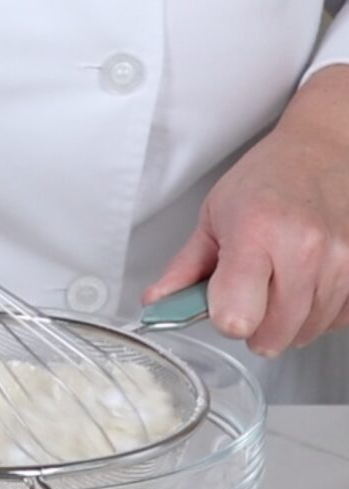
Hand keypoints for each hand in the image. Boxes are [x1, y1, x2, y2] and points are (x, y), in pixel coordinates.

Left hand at [143, 66, 348, 356]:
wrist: (323, 151)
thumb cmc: (267, 179)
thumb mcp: (214, 215)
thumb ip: (186, 267)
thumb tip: (157, 304)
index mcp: (255, 231)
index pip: (236, 317)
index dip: (223, 318)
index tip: (221, 302)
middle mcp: (302, 248)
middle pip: (272, 336)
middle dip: (253, 325)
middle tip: (249, 291)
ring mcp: (340, 261)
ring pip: (304, 334)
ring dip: (287, 320)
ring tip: (279, 278)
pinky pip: (335, 322)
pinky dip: (317, 314)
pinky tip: (306, 282)